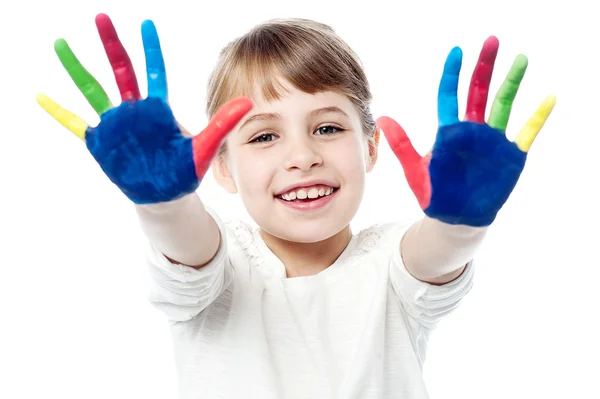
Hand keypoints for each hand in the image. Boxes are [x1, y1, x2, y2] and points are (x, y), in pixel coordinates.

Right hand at [36, 13, 251, 203]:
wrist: (164, 194)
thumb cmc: (184, 170)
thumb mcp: (204, 147)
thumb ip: (222, 124)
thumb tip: (247, 102)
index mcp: (158, 109)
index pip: (154, 72)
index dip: (151, 49)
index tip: (147, 24)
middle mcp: (134, 111)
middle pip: (120, 71)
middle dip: (112, 45)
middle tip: (102, 17)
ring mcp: (115, 125)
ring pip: (93, 89)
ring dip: (77, 68)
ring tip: (61, 44)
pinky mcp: (100, 142)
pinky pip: (75, 124)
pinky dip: (59, 112)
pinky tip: (41, 97)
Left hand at [377, 36, 554, 226]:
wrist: (456, 219)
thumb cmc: (434, 194)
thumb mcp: (415, 170)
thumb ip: (402, 144)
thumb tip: (383, 118)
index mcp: (449, 132)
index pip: (450, 96)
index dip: (452, 75)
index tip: (456, 52)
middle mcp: (473, 131)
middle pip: (479, 92)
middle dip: (484, 67)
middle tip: (491, 41)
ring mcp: (493, 141)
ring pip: (504, 105)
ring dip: (512, 83)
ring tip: (520, 60)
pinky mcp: (511, 155)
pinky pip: (527, 132)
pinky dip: (537, 117)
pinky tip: (548, 98)